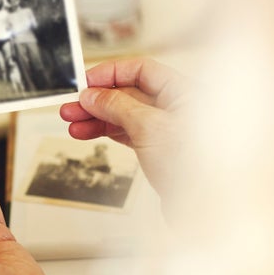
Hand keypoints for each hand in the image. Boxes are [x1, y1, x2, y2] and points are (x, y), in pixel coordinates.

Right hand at [60, 57, 187, 197]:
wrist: (202, 204)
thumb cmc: (192, 165)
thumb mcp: (148, 126)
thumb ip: (117, 106)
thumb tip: (93, 95)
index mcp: (182, 91)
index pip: (141, 70)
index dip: (111, 74)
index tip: (86, 83)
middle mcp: (175, 106)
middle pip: (128, 93)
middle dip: (97, 100)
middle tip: (71, 106)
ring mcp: (165, 128)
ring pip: (123, 115)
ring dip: (95, 118)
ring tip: (72, 123)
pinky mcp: (157, 148)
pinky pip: (126, 132)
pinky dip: (105, 132)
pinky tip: (86, 133)